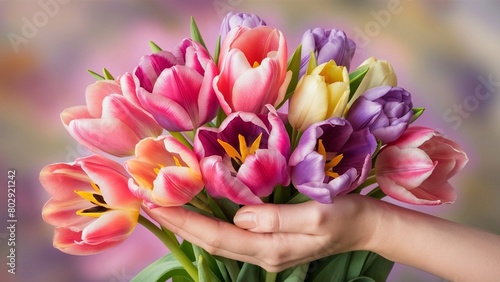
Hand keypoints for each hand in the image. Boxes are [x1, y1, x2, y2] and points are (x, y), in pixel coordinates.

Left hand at [147, 194, 378, 271]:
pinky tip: (196, 210)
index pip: (216, 235)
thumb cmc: (347, 215)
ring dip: (188, 222)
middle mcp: (262, 252)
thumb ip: (276, 218)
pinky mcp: (270, 238)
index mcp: (270, 248)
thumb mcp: (317, 214)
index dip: (184, 220)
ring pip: (216, 238)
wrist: (367, 226)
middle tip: (147, 201)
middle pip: (209, 240)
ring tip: (162, 205)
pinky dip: (207, 221)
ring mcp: (265, 248)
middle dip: (177, 222)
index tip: (155, 204)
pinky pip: (229, 233)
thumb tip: (239, 216)